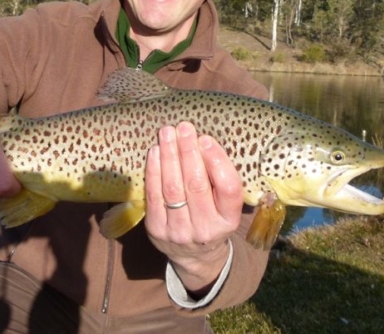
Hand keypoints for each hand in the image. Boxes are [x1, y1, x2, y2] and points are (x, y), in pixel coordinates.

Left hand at [144, 121, 242, 296]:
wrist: (195, 256)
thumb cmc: (212, 218)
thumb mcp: (226, 206)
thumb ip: (220, 180)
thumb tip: (202, 140)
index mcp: (229, 220)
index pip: (228, 189)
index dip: (217, 161)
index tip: (206, 138)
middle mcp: (206, 228)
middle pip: (196, 184)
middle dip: (189, 152)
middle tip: (184, 127)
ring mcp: (180, 231)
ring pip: (173, 188)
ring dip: (169, 156)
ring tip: (168, 133)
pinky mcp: (157, 230)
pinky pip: (153, 195)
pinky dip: (154, 170)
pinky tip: (155, 152)